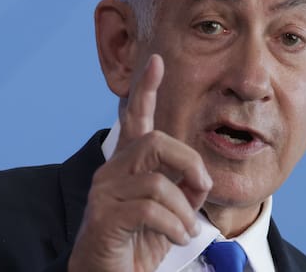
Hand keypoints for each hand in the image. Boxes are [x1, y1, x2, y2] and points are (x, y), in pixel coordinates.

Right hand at [69, 54, 212, 271]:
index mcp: (128, 166)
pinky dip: (174, 225)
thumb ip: (180, 186)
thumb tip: (200, 176)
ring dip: (184, 209)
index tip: (157, 62)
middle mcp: (111, 172)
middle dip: (189, 163)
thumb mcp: (168, 211)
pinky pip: (149, 209)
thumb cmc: (139, 244)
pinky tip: (178, 238)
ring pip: (157, 180)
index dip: (146, 90)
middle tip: (202, 189)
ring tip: (187, 229)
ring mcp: (104, 194)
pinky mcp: (103, 218)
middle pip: (156, 142)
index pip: (135, 120)